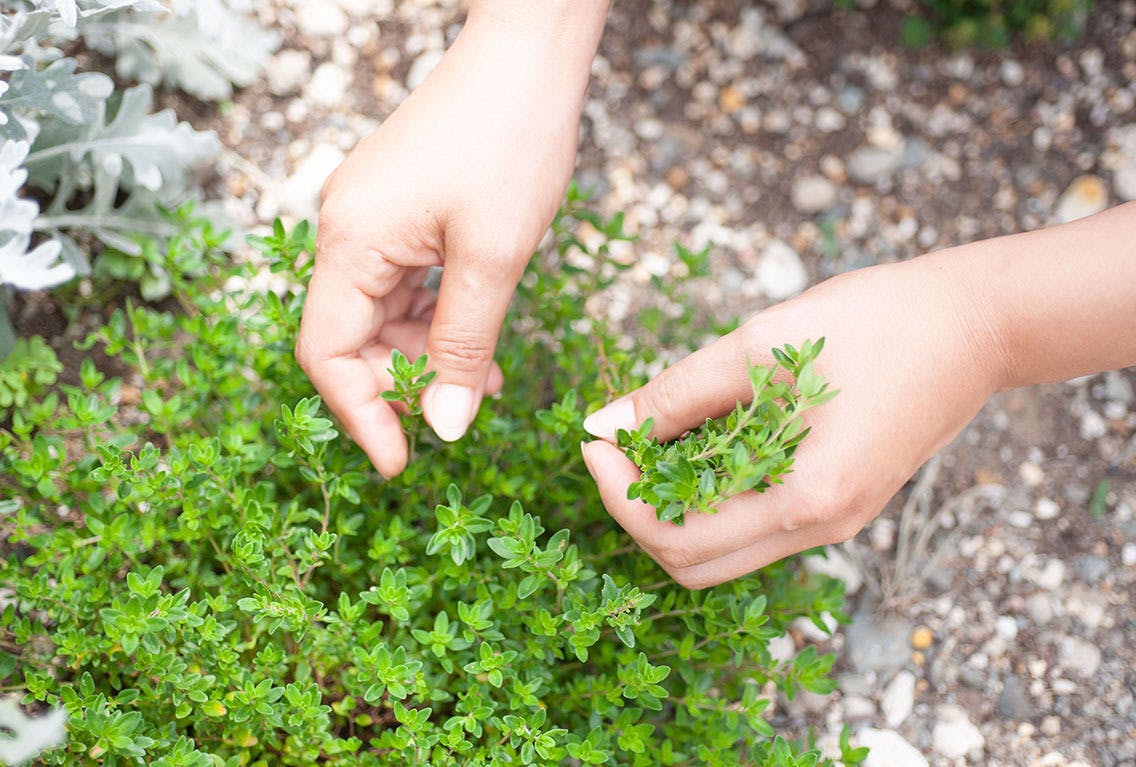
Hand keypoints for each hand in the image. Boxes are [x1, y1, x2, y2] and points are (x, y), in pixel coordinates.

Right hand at [295, 3, 605, 476]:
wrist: (530, 52)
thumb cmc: (512, 139)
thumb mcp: (493, 258)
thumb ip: (462, 347)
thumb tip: (442, 428)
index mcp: (352, 241)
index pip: (327, 353)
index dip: (359, 415)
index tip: (402, 464)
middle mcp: (346, 229)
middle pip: (349, 337)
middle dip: (402, 384)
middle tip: (462, 411)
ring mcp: (371, 216)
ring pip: (380, 314)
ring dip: (426, 354)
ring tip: (485, 377)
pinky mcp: (399, 208)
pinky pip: (402, 283)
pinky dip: (434, 317)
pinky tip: (476, 334)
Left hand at [580, 249, 1008, 588]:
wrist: (977, 323)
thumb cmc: (877, 322)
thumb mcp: (760, 347)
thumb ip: (674, 393)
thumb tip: (602, 423)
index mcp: (806, 501)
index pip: (676, 539)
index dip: (617, 496)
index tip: (593, 441)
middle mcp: (822, 531)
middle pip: (694, 564)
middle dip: (638, 510)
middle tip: (614, 446)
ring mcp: (836, 523)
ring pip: (724, 549)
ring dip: (674, 504)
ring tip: (655, 436)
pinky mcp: (842, 503)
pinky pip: (757, 522)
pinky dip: (714, 493)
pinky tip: (702, 436)